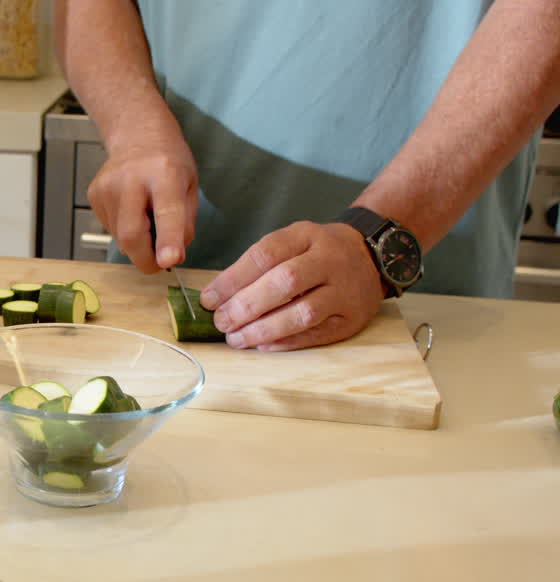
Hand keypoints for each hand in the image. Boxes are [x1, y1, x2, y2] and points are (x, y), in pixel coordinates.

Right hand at [86, 133, 197, 272]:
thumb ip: (184, 224)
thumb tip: (170, 257)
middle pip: (131, 235)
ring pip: (121, 238)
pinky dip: (126, 230)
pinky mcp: (93, 196)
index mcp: (164, 173)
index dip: (168, 239)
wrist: (136, 135)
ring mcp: (106, 188)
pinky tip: (132, 209)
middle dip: (146, 258)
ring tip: (147, 215)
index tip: (169, 261)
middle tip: (160, 259)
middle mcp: (130, 179)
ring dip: (138, 241)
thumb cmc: (168, 162)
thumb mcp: (190, 188)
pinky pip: (111, 230)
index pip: (166, 211)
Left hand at [199, 221, 387, 351]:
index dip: (233, 278)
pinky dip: (287, 342)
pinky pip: (317, 334)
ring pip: (303, 312)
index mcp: (306, 236)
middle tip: (221, 322)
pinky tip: (263, 346)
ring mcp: (345, 290)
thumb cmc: (318, 252)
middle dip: (247, 305)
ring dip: (265, 329)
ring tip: (237, 339)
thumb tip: (216, 296)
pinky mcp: (352, 318)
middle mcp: (329, 260)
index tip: (208, 299)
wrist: (373, 256)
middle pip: (285, 282)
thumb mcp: (291, 242)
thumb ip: (257, 264)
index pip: (265, 254)